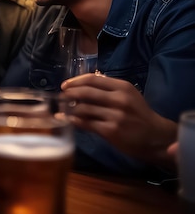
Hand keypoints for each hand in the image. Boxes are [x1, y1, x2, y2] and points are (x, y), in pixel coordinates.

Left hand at [61, 73, 176, 167]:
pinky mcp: (111, 130)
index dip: (75, 81)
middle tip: (60, 96)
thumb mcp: (128, 96)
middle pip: (86, 92)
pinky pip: (86, 123)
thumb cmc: (139, 115)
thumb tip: (81, 86)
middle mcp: (119, 99)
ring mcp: (115, 115)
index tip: (64, 85)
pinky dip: (74, 120)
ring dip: (69, 108)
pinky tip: (68, 119)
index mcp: (122, 87)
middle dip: (69, 94)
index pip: (92, 79)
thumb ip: (107, 90)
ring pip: (83, 108)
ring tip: (62, 108)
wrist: (156, 137)